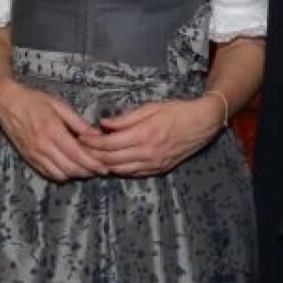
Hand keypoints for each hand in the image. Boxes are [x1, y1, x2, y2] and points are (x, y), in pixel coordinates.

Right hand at [0, 77, 106, 181]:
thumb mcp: (59, 105)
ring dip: (75, 175)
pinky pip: (48, 174)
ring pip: (60, 174)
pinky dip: (62, 175)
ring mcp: (34, 154)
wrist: (6, 102)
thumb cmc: (34, 100)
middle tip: (100, 170)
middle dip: (88, 172)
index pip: (77, 154)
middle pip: (70, 168)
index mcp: (52, 130)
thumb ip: (78, 122)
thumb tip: (97, 135)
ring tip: (87, 169)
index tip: (105, 168)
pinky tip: (69, 168)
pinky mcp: (28, 158)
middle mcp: (43, 146)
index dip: (93, 164)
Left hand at [80, 97, 219, 176]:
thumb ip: (126, 119)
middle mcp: (147, 153)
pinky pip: (133, 174)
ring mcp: (154, 164)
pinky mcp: (159, 170)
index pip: (110, 143)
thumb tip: (104, 124)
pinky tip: (110, 165)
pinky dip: (119, 170)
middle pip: (112, 159)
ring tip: (91, 158)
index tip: (80, 138)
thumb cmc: (177, 111)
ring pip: (121, 170)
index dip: (92, 142)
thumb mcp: (151, 107)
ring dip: (104, 166)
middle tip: (79, 150)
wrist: (203, 124)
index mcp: (144, 135)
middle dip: (93, 155)